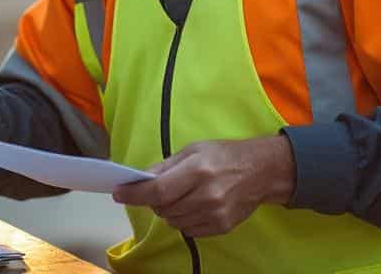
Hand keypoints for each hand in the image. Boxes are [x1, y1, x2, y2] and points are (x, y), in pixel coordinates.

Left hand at [112, 136, 295, 237]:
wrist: (262, 171)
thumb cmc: (226, 155)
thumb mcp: (194, 150)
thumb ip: (165, 166)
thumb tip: (139, 179)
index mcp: (198, 171)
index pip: (157, 190)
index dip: (134, 194)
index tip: (118, 193)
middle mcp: (206, 195)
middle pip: (162, 208)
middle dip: (154, 200)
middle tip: (162, 189)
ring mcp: (214, 214)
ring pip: (172, 221)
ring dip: (169, 210)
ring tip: (183, 195)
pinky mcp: (220, 227)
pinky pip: (187, 230)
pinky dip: (183, 219)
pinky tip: (195, 205)